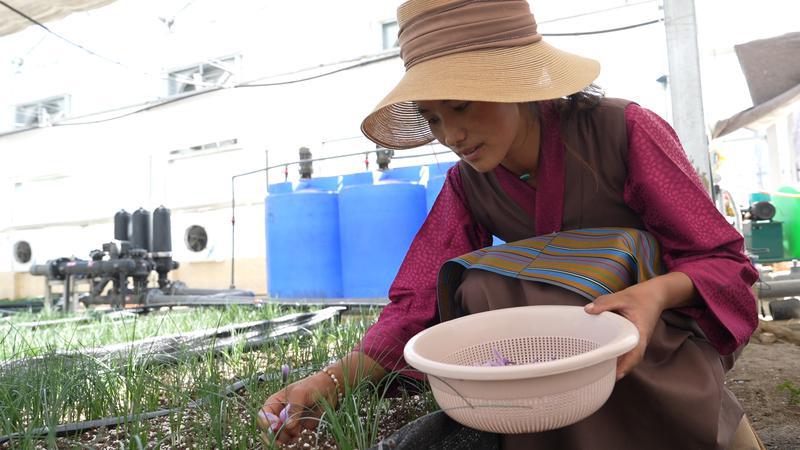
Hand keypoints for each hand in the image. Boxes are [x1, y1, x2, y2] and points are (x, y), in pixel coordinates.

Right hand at [258, 372, 335, 445]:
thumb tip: (289, 426)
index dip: (265, 422)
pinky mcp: (297, 428)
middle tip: (281, 437)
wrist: (329, 390)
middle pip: (268, 429)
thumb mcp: (300, 393)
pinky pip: (289, 438)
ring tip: (295, 432)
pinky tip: (298, 435)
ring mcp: (287, 422)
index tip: (275, 425)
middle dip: (273, 435)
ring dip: (284, 438)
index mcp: (274, 402)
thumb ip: (293, 409)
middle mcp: (278, 413)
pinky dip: (291, 440)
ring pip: (278, 436)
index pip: (263, 415)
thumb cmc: (312, 386)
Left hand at [583, 272, 697, 379]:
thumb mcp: (622, 297)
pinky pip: (624, 350)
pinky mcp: (631, 339)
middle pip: (630, 360)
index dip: (626, 366)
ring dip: (615, 364)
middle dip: (617, 369)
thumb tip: (588, 310)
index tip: (616, 375)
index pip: (635, 354)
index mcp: (640, 333)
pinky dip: (615, 356)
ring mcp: (636, 341)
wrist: (655, 296)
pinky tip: (602, 357)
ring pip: (627, 357)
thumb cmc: (640, 297)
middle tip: (600, 376)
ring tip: (599, 371)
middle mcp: (640, 341)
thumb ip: (605, 303)